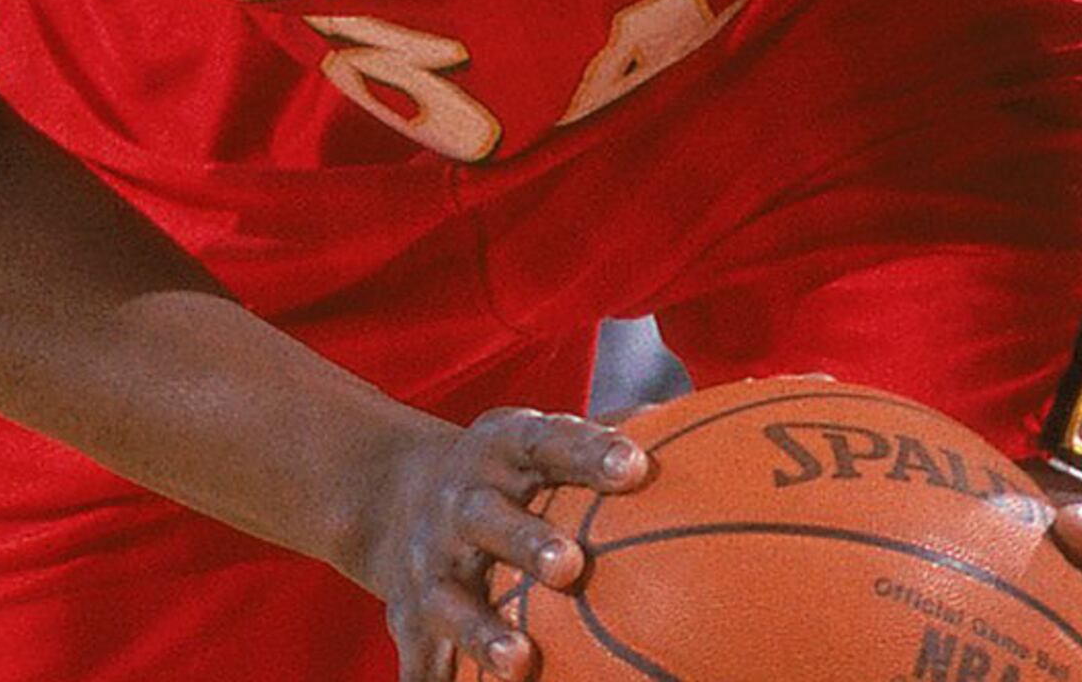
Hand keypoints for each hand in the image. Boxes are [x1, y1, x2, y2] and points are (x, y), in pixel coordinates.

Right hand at [344, 406, 644, 681]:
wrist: (390, 488)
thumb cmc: (505, 470)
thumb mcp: (538, 437)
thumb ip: (601, 440)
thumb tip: (691, 423)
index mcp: (500, 450)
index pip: (547, 441)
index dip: (588, 450)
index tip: (634, 466)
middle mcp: (459, 502)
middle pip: (488, 518)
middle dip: (526, 542)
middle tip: (571, 566)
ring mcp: (428, 560)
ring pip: (451, 598)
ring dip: (481, 630)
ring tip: (520, 662)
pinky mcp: (407, 612)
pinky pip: (418, 655)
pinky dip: (431, 681)